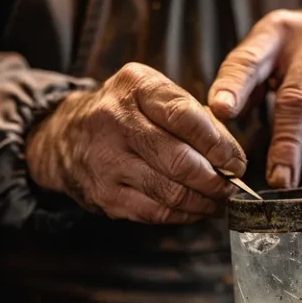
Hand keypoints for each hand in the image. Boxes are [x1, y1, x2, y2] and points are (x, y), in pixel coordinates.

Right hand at [26, 63, 245, 223]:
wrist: (64, 136)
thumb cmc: (124, 114)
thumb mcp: (152, 94)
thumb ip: (193, 118)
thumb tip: (232, 158)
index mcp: (136, 87)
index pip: (186, 117)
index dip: (220, 145)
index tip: (237, 161)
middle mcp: (116, 121)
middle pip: (180, 161)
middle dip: (216, 179)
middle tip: (232, 186)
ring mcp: (107, 161)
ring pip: (171, 192)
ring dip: (204, 201)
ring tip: (218, 200)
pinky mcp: (104, 195)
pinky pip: (156, 212)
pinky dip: (184, 215)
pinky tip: (196, 209)